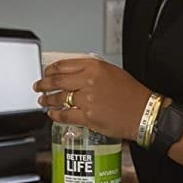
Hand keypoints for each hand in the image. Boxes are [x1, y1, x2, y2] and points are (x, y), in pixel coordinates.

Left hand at [34, 56, 152, 140]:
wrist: (144, 112)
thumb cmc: (132, 94)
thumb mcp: (112, 72)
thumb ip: (92, 70)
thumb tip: (74, 73)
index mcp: (94, 67)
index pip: (63, 65)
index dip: (50, 70)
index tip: (46, 73)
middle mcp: (88, 81)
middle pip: (57, 81)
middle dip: (44, 85)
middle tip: (38, 86)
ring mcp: (87, 99)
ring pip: (59, 99)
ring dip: (47, 100)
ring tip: (43, 101)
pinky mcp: (87, 116)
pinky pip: (65, 115)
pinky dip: (55, 115)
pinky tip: (52, 114)